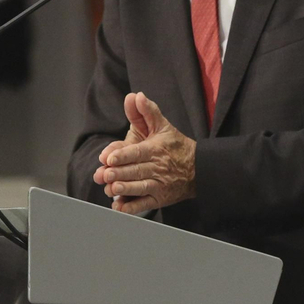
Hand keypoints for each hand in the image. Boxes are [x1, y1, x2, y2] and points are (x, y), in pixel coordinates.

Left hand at [92, 93, 196, 214]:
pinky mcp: (160, 199)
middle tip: (104, 175)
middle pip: (136, 171)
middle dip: (118, 173)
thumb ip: (146, 111)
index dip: (122, 155)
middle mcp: (158, 168)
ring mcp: (159, 185)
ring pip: (140, 188)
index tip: (109, 158)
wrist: (199, 169)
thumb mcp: (162, 126)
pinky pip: (145, 204)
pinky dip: (132, 207)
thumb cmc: (175, 146)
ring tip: (112, 189)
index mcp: (156, 149)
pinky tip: (119, 207)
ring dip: (125, 189)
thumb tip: (136, 96)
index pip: (137, 152)